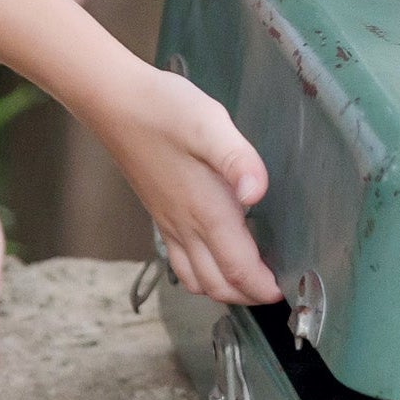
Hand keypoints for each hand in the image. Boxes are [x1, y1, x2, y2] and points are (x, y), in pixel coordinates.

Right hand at [94, 67, 281, 304]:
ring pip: (196, 279)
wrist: (114, 103)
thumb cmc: (163, 110)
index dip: (263, 288)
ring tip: (248, 281)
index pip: (238, 269)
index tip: (285, 291)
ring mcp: (169, 223)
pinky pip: (179, 262)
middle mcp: (186, 225)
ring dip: (224, 290)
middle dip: (247, 296)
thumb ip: (238, 160)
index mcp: (205, 210)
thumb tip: (256, 195)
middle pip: (218, 285)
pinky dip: (200, 275)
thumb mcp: (209, 124)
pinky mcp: (159, 214)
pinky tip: (212, 257)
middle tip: (273, 290)